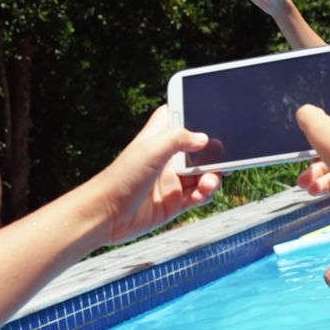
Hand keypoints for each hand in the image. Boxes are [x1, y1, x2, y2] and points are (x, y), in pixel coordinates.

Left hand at [94, 106, 220, 243]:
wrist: (106, 215)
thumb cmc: (122, 176)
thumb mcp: (151, 148)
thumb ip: (179, 137)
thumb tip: (204, 139)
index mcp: (159, 139)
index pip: (179, 118)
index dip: (193, 115)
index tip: (211, 117)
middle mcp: (168, 158)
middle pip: (200, 150)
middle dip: (214, 154)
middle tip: (222, 158)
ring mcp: (173, 180)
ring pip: (204, 174)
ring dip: (212, 177)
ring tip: (208, 184)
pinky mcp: (175, 202)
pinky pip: (200, 195)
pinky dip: (205, 194)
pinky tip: (201, 195)